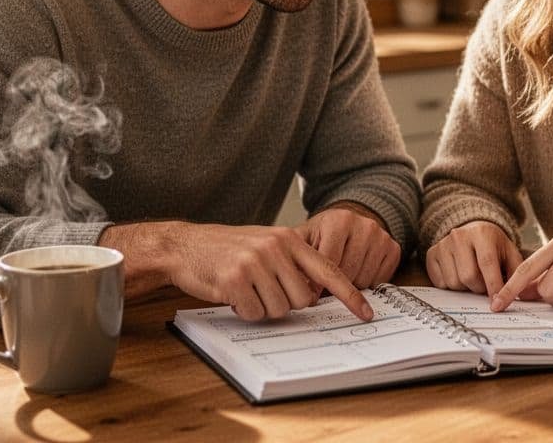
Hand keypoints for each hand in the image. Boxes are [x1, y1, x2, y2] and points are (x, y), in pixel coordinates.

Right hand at [164, 223, 373, 321]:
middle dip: (286, 303)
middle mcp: (276, 249)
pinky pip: (255, 313)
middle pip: (304, 300)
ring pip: (279, 309)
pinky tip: (233, 294)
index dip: (350, 295)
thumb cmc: (228, 248)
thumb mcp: (267, 244)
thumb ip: (293, 263)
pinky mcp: (235, 280)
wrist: (186, 245)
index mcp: (289, 239)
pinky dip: (245, 311)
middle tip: (264, 290)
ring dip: (263, 307)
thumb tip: (317, 294)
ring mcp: (255, 263)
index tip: (366, 313)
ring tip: (246, 289)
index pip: (329, 271)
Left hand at [299, 202, 400, 288]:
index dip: (317, 283)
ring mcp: (381, 237)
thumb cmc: (324, 233)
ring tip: (343, 272)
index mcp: (339, 221)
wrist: (349, 222)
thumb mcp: (306, 237)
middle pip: (347, 274)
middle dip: (334, 284)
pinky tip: (358, 271)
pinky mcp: (393, 248)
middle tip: (327, 282)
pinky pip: (379, 281)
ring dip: (351, 284)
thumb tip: (296, 286)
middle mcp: (364, 225)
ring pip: (363, 280)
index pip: (329, 263)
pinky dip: (367, 283)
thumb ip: (296, 257)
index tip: (311, 296)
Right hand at [424, 220, 522, 297]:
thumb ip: (516, 273)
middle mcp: (459, 236)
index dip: (493, 286)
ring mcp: (443, 245)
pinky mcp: (431, 254)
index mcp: (482, 234)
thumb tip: (517, 296)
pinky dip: (451, 286)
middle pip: (468, 277)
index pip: (487, 264)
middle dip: (479, 288)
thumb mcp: (509, 253)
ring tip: (472, 278)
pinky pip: (440, 283)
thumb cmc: (494, 246)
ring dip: (465, 288)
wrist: (472, 231)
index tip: (498, 303)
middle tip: (485, 285)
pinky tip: (458, 275)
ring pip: (454, 283)